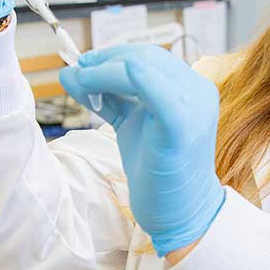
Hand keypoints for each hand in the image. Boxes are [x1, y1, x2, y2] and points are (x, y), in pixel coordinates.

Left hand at [59, 45, 225, 256]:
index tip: (82, 65)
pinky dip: (108, 79)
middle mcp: (197, 90)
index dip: (111, 55)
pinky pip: (143, 83)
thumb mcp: (132, 123)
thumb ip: (110, 97)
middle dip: (103, 59)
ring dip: (99, 69)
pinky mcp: (179, 122)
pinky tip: (85, 88)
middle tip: (75, 70)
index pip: (149, 56)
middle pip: (143, 55)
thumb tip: (73, 72)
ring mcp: (192, 104)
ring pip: (139, 64)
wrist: (182, 214)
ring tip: (75, 80)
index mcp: (191, 89)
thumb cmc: (159, 172)